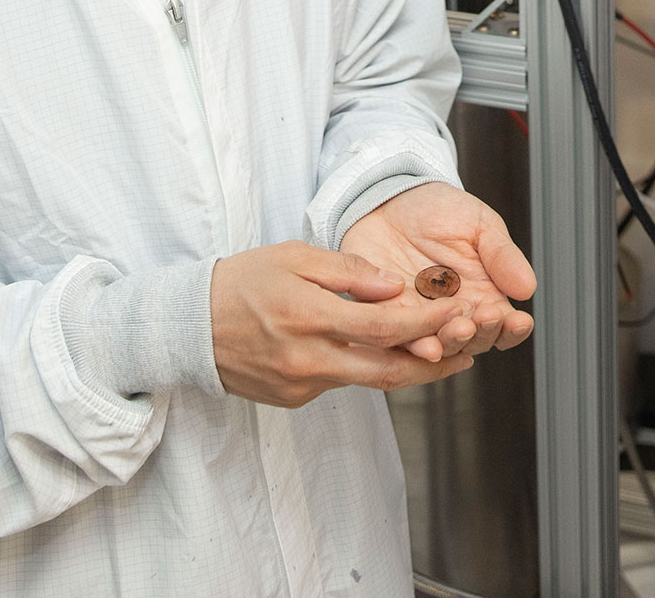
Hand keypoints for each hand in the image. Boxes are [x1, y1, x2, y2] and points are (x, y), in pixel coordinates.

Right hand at [208, 241, 475, 407]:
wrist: (186, 327)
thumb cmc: (241, 281)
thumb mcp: (293, 256)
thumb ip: (346, 270)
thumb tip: (395, 286)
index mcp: (308, 316)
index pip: (383, 326)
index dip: (426, 320)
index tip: (457, 308)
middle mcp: (307, 358)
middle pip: (387, 370)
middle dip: (434, 360)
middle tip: (469, 347)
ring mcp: (300, 384)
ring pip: (368, 380)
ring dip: (407, 367)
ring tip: (443, 350)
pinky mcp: (294, 398)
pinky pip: (342, 382)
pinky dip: (367, 368)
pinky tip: (386, 352)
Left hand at [342, 182, 536, 360]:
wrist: (388, 198)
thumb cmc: (438, 210)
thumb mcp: (479, 225)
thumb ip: (501, 256)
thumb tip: (528, 287)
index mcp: (482, 295)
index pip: (504, 326)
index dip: (513, 329)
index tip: (517, 320)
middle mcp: (452, 313)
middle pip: (474, 342)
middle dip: (482, 334)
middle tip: (484, 317)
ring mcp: (418, 318)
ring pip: (439, 347)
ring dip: (451, 343)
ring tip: (459, 328)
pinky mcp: (385, 315)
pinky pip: (398, 338)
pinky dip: (412, 345)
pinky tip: (425, 343)